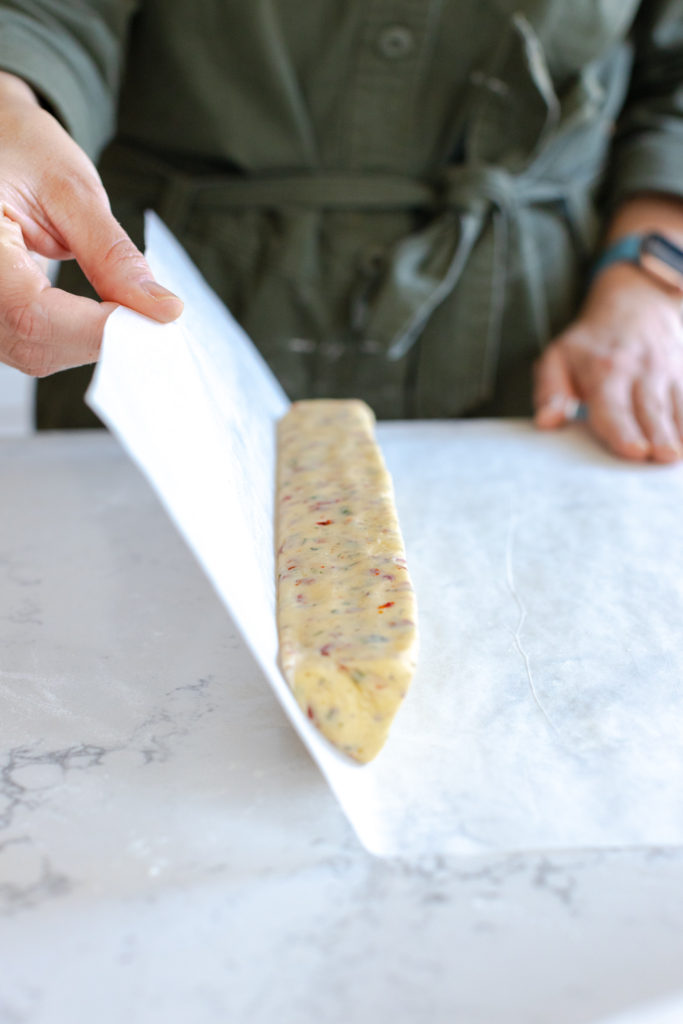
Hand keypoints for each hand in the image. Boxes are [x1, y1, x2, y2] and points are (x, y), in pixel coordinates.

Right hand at [0, 72, 182, 376]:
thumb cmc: (24, 155)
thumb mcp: (73, 190)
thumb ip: (113, 255)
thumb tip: (160, 310)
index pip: (32, 310)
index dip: (96, 329)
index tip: (151, 322)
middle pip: (32, 340)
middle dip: (99, 338)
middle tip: (149, 318)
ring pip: (33, 352)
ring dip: (88, 342)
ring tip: (122, 312)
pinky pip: (29, 346)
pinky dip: (73, 339)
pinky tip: (96, 319)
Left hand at [534, 263, 682, 462]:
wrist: (636, 304)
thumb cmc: (591, 344)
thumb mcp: (558, 357)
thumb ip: (550, 391)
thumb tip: (546, 421)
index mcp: (605, 370)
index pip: (613, 406)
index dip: (623, 430)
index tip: (635, 451)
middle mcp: (640, 370)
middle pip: (650, 409)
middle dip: (659, 435)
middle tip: (664, 457)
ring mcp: (669, 371)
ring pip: (678, 404)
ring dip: (679, 430)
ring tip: (678, 455)